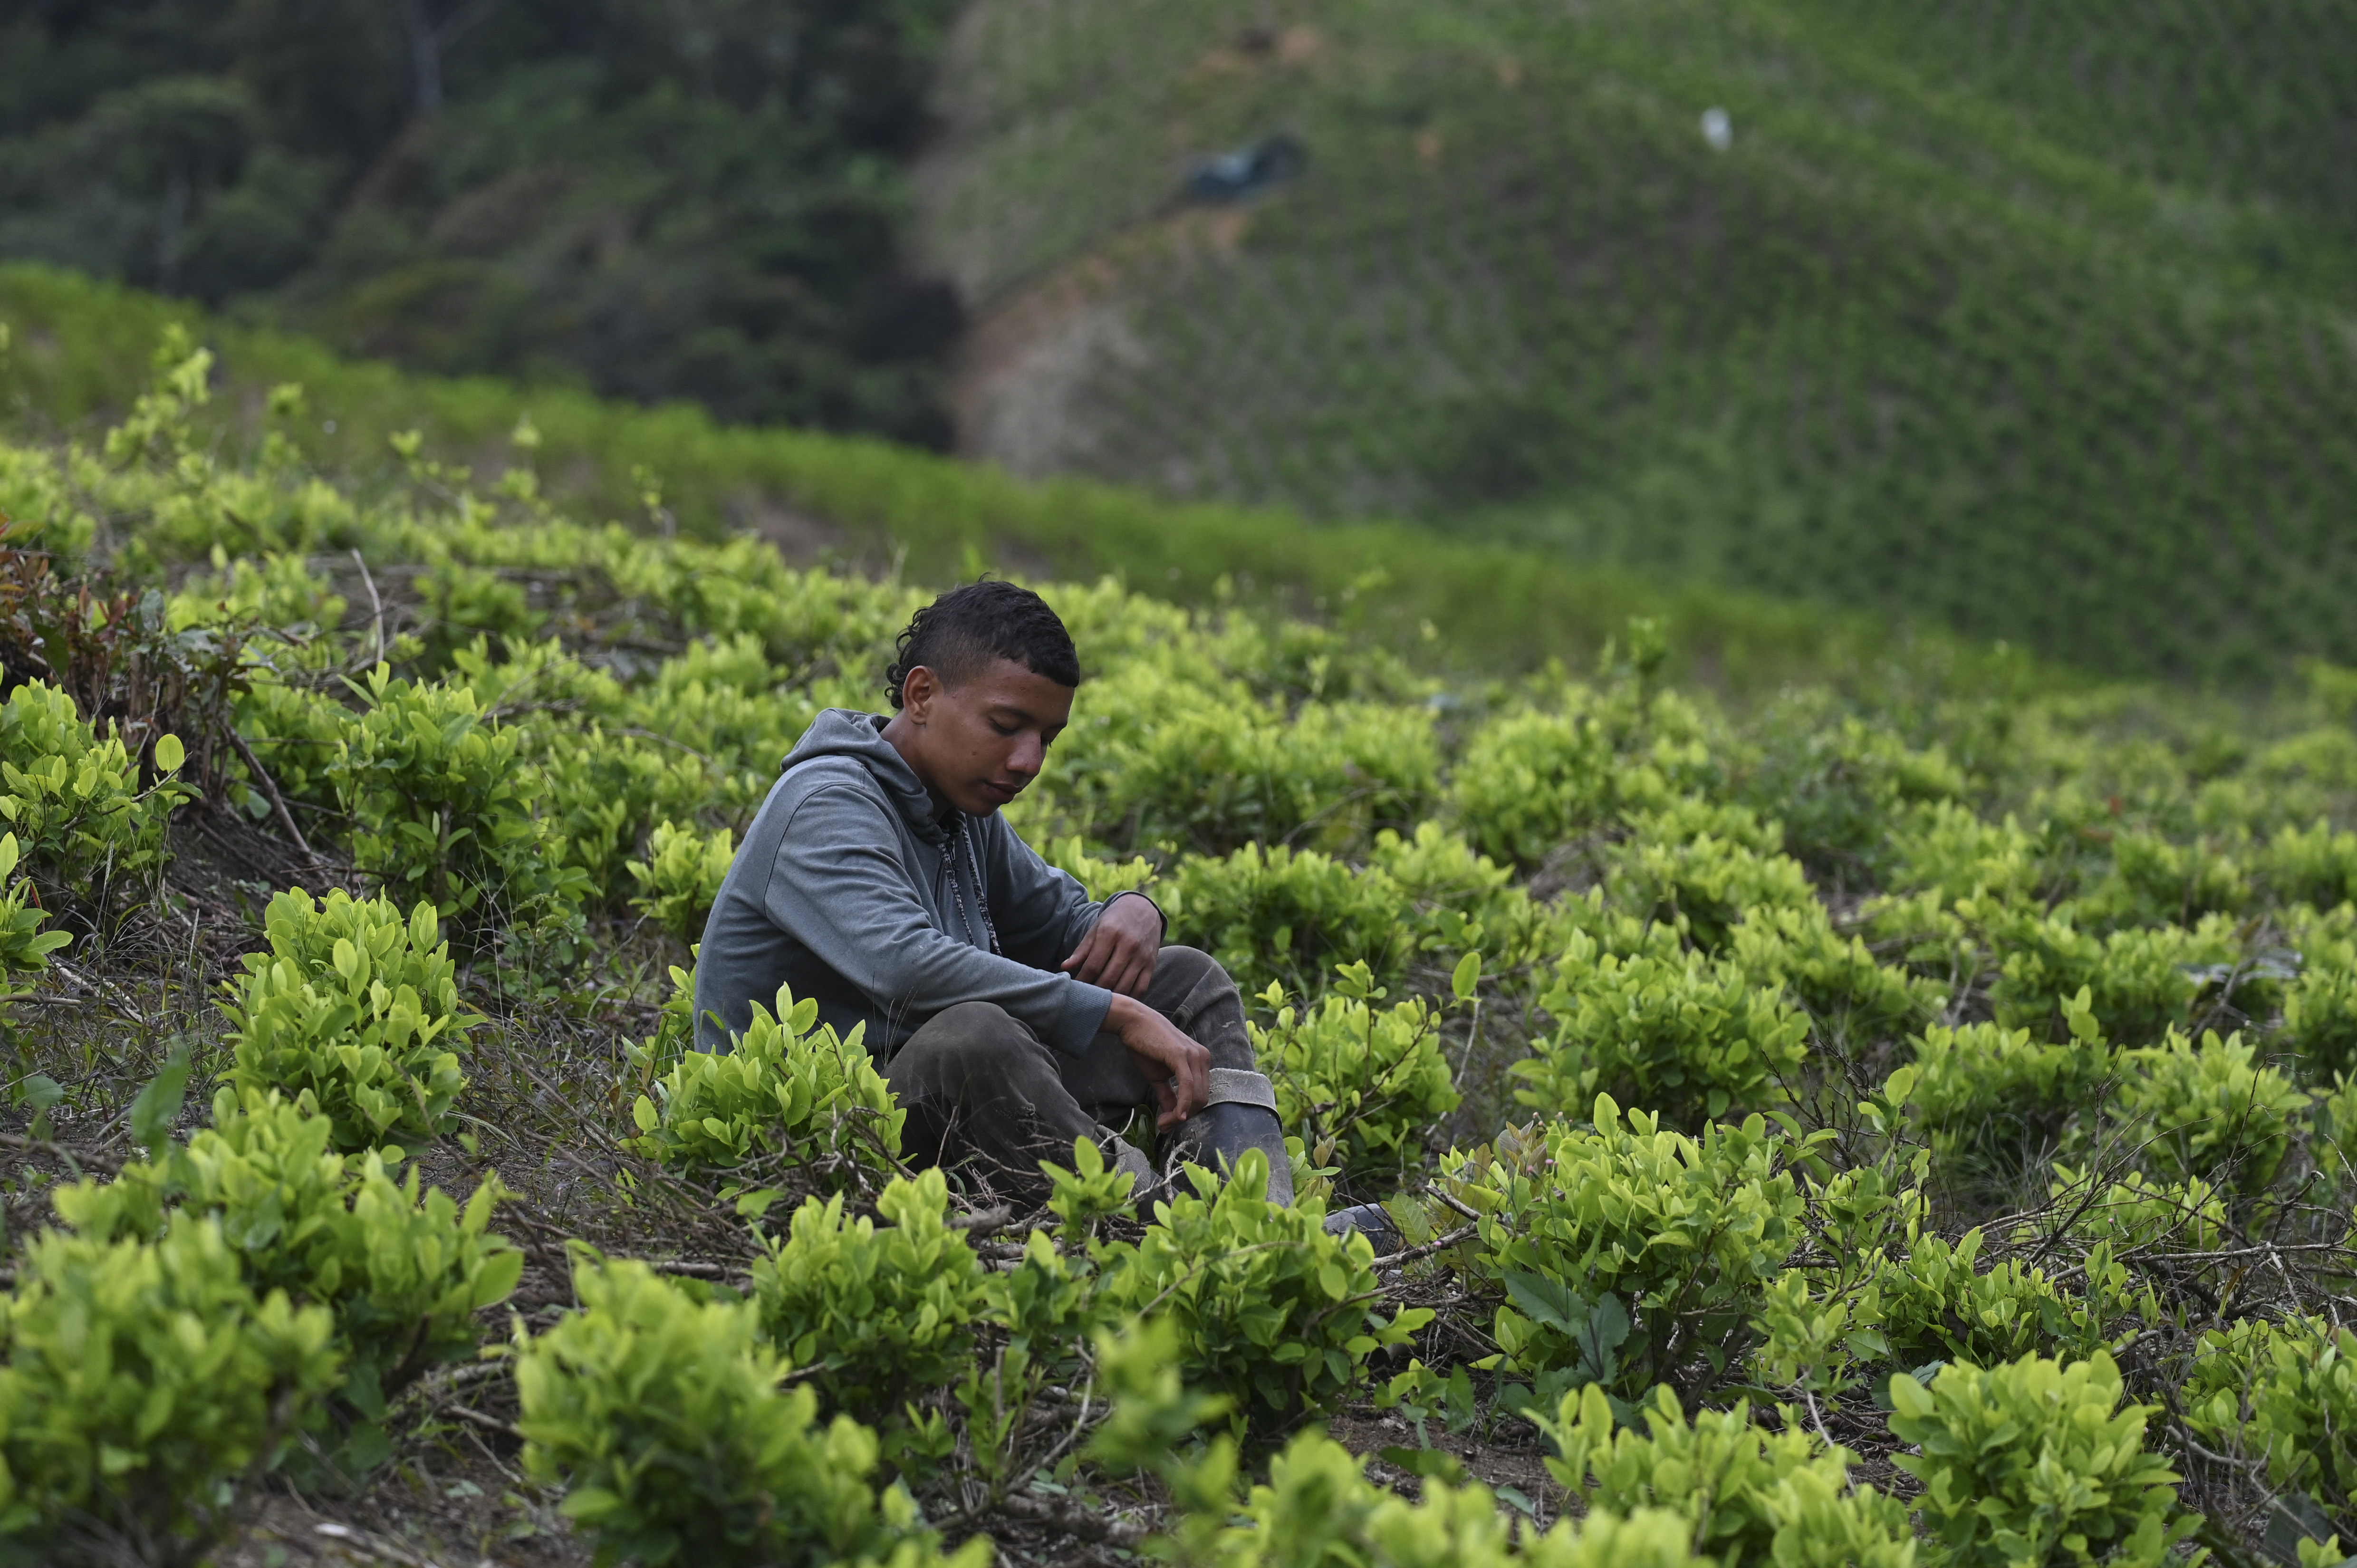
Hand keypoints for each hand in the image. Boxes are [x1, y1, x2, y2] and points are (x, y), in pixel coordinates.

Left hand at [1061, 893, 1160, 997]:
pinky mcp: (1152, 964)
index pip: (1093, 965)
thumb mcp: (1096, 929)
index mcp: (1110, 934)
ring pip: (1124, 986)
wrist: (1143, 909)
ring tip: (1100, 1001)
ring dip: (1111, 998)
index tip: (1075, 988)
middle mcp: (1129, 945)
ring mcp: (1142, 956)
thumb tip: (1065, 968)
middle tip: (1086, 997)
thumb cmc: (1115, 920)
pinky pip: (1141, 988)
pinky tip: (1118, 999)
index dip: (1082, 980)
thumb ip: (1082, 950)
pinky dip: (1129, 998)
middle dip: (1095, 992)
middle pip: (1108, 978)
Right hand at [1105, 993, 1209, 1129]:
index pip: (1201, 1095)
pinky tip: (1175, 1115)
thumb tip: (1173, 1117)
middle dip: (1183, 1117)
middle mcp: (1203, 1057)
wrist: (1133, 1022)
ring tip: (1162, 1122)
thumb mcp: (1158, 1076)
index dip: (1186, 1113)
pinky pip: (1188, 1086)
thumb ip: (1168, 1095)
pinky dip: (1183, 1104)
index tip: (1167, 1124)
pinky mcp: (1181, 1055)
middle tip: (1163, 1125)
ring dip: (1180, 1115)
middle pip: (1202, 1099)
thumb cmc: (1145, 1046)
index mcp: (1201, 1061)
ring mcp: (1194, 1055)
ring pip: (1197, 1096)